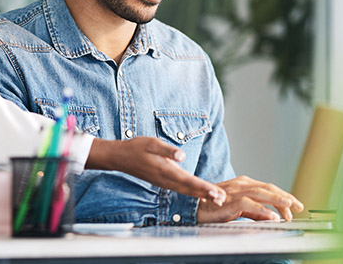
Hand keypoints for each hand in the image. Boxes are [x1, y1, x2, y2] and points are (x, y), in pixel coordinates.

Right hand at [87, 137, 227, 204]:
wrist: (120, 157)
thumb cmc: (136, 148)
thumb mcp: (151, 143)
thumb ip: (167, 149)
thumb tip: (182, 156)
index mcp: (164, 170)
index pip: (188, 180)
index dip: (203, 187)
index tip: (215, 192)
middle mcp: (165, 179)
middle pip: (190, 189)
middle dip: (207, 194)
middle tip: (222, 199)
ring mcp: (164, 182)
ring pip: (186, 191)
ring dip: (201, 195)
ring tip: (216, 198)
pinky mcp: (163, 182)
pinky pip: (181, 189)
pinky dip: (192, 192)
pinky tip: (200, 194)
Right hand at [197, 176, 303, 222]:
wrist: (193, 207)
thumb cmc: (213, 207)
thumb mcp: (238, 208)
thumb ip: (254, 211)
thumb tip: (272, 216)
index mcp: (244, 184)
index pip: (268, 188)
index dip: (283, 196)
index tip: (294, 206)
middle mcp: (242, 184)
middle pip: (269, 188)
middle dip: (286, 197)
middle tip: (298, 206)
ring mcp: (236, 191)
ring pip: (262, 193)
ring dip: (278, 200)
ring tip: (291, 207)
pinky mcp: (230, 201)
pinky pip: (250, 205)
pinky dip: (263, 210)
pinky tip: (273, 217)